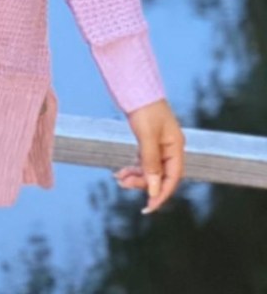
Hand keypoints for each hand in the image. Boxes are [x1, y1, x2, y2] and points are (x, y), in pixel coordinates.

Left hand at [113, 98, 184, 213]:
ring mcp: (159, 145)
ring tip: (118, 177)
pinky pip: (143, 161)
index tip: (148, 207)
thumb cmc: (143, 108)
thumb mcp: (147, 136)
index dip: (161, 194)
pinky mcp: (148, 141)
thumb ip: (151, 162)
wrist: (134, 86)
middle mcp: (170, 148)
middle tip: (121, 183)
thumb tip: (154, 189)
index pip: (172, 178)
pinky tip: (120, 172)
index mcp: (176, 147)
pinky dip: (133, 167)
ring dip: (136, 176)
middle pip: (160, 175)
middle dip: (142, 182)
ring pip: (150, 169)